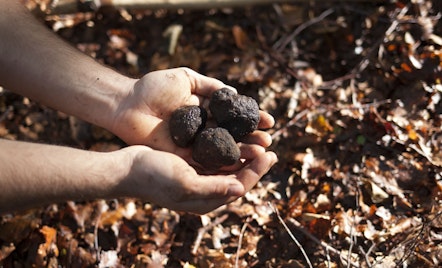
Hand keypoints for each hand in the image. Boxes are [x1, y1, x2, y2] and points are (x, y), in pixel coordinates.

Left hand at [111, 67, 274, 160]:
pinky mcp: (182, 156)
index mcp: (204, 111)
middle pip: (232, 136)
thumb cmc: (153, 87)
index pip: (233, 117)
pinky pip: (205, 161)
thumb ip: (209, 85)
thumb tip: (234, 93)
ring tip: (260, 153)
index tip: (269, 121)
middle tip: (269, 141)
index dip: (251, 119)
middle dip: (251, 139)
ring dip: (242, 153)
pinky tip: (239, 163)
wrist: (128, 103)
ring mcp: (193, 144)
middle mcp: (202, 129)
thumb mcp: (186, 78)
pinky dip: (222, 163)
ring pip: (222, 151)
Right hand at [115, 146, 277, 213]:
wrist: (127, 169)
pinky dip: (226, 147)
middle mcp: (205, 191)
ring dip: (243, 152)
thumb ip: (213, 188)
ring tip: (256, 137)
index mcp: (206, 200)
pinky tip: (232, 134)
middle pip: (237, 176)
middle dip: (255, 161)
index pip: (239, 186)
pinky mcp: (191, 166)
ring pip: (228, 166)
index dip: (257, 171)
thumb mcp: (184, 183)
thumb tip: (241, 188)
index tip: (271, 153)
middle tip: (269, 143)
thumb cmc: (152, 177)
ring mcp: (198, 179)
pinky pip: (215, 158)